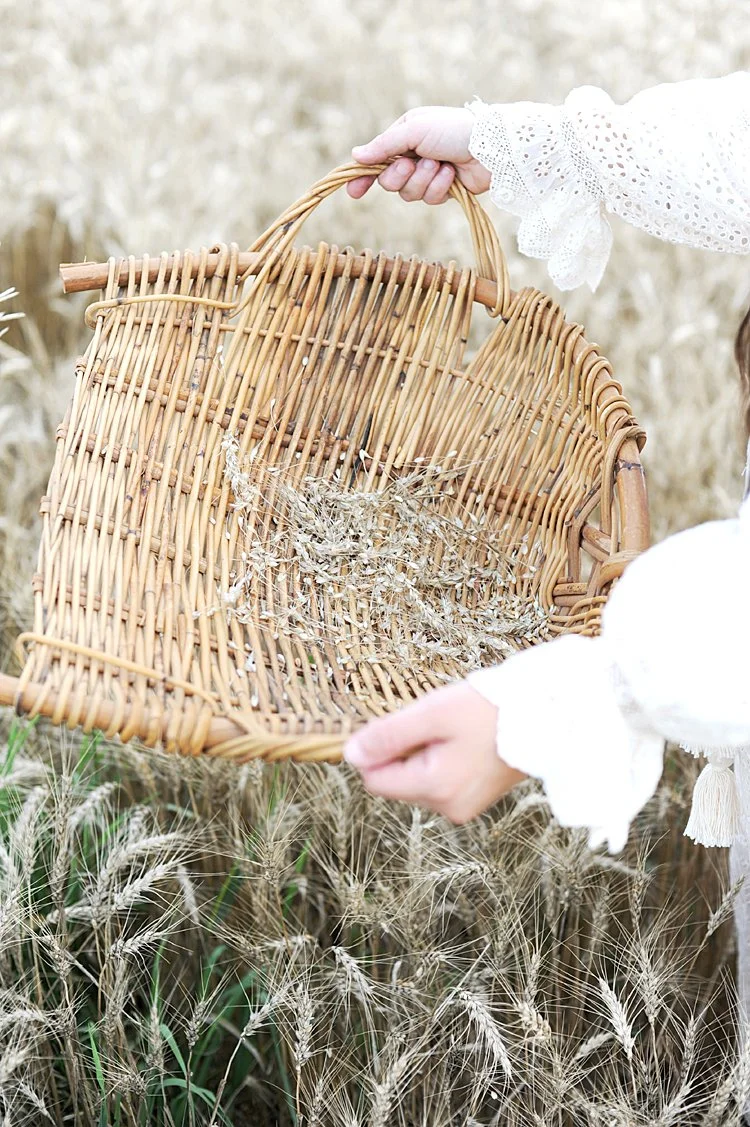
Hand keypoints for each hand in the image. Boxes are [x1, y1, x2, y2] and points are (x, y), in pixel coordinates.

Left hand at [343, 682, 526, 823]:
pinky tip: (465, 739)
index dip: (379, 748)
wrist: (548, 714)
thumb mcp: (432, 714)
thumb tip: (349, 755)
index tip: (404, 723)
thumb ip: (387, 735)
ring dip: (424, 752)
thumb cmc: (490, 709)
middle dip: (405, 749)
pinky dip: (443, 757)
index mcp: (435, 789)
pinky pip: (440, 779)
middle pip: (396, 780)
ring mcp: (464, 806)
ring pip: (417, 779)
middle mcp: (448, 808)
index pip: (375, 779)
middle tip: (436, 723)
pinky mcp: (475, 798)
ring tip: (455, 730)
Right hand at [347, 106, 490, 204]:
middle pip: (390, 182)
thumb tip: (355, 156)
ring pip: (409, 194)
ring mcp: (428, 175)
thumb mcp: (414, 130)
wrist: (490, 147)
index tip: (353, 191)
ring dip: (424, 180)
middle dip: (401, 176)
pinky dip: (440, 187)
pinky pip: (429, 199)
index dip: (363, 176)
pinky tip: (452, 175)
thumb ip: (384, 146)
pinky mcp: (443, 190)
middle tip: (413, 164)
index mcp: (404, 136)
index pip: (375, 160)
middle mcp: (413, 156)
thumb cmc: (452, 130)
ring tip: (440, 165)